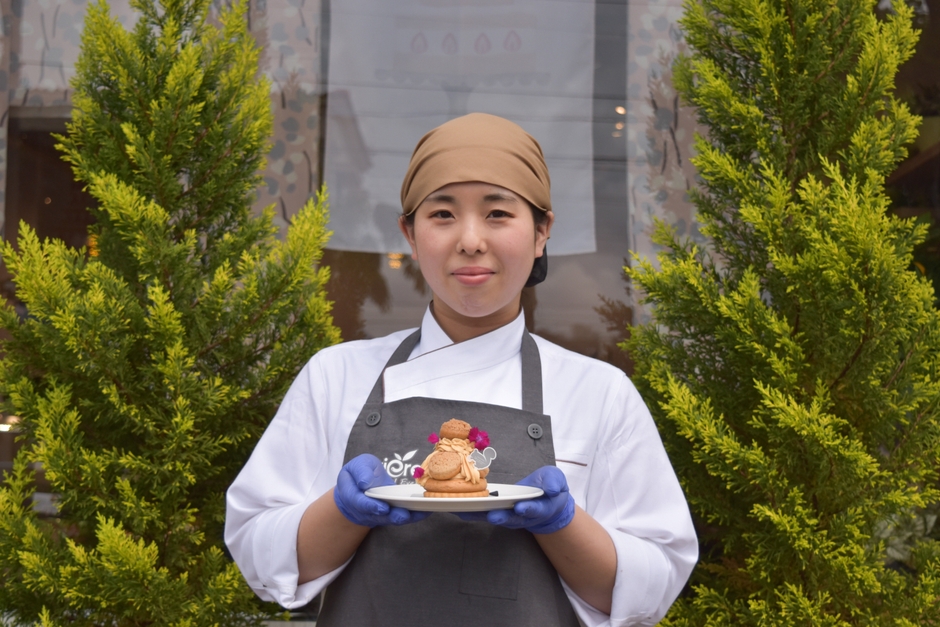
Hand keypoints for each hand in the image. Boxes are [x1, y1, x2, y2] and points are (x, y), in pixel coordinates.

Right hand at [334, 454, 429, 526]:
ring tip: (419, 512)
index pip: (360, 504)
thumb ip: (361, 471)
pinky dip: (414, 515)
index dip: (371, 506)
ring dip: (406, 517)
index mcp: (352, 496)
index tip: (383, 507)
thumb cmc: (359, 472)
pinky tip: (426, 510)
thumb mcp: (357, 466)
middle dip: (392, 516)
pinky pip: (401, 516)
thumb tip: (365, 482)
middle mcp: (365, 510)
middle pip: (378, 516)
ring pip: (391, 519)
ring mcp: (378, 515)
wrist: (360, 484)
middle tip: (404, 515)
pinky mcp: (390, 514)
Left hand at [458, 466, 574, 533]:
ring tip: (466, 510)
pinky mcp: (496, 512)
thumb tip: (551, 489)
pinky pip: (483, 513)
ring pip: (493, 517)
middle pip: (511, 519)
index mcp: (539, 508)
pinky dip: (471, 511)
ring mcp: (508, 516)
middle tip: (493, 515)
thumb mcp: (556, 481)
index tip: (521, 507)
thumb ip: (554, 483)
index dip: (528, 509)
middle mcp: (522, 516)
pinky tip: (457, 507)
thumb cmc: (550, 488)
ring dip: (480, 515)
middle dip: (502, 517)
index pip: (533, 510)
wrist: (545, 500)